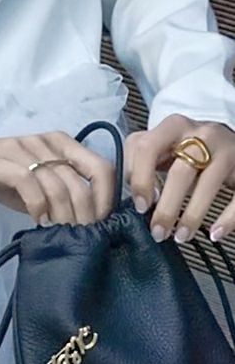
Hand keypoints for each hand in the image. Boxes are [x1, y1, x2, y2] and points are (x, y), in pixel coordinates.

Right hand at [0, 125, 116, 224]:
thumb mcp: (35, 183)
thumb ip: (58, 194)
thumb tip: (86, 222)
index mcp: (61, 144)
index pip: (101, 168)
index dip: (106, 199)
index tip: (101, 225)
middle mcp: (46, 143)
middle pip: (80, 180)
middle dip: (86, 214)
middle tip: (81, 238)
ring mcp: (23, 150)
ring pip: (57, 183)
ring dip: (63, 214)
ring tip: (61, 233)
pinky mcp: (1, 162)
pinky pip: (29, 183)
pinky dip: (38, 205)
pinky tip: (38, 221)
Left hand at [123, 113, 234, 243]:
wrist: (225, 140)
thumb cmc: (184, 149)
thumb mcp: (160, 148)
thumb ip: (139, 164)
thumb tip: (137, 200)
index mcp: (172, 127)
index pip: (147, 148)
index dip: (140, 179)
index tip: (140, 206)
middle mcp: (202, 133)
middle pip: (180, 172)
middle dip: (166, 207)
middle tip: (158, 232)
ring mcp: (227, 148)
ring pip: (209, 183)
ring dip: (192, 215)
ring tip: (181, 236)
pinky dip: (228, 218)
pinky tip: (215, 233)